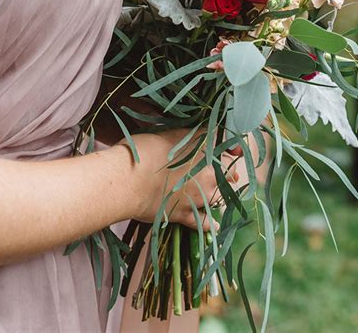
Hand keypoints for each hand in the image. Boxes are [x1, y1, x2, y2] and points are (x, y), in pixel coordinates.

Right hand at [121, 129, 237, 230]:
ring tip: (212, 192)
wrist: (127, 179)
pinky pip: (205, 223)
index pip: (227, 145)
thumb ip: (189, 135)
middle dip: (228, 171)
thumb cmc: (144, 149)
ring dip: (217, 193)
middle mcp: (209, 173)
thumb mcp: (169, 132)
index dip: (228, 147)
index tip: (228, 149)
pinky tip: (214, 224)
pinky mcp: (187, 214)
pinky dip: (210, 224)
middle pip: (230, 172)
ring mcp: (199, 195)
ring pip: (220, 196)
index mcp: (205, 148)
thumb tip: (198, 136)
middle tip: (224, 171)